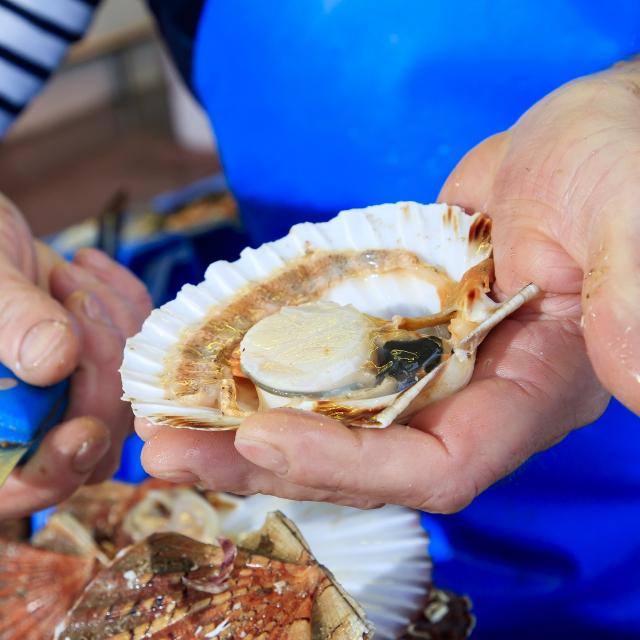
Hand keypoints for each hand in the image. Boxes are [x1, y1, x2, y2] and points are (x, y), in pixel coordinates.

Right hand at [0, 196, 151, 518]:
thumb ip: (8, 322)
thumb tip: (52, 364)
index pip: (18, 487)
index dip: (55, 471)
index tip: (85, 431)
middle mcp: (28, 424)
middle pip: (91, 443)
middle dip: (97, 367)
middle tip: (71, 294)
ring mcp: (72, 397)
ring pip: (127, 399)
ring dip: (115, 327)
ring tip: (69, 273)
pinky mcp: (105, 363)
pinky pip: (142, 351)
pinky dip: (128, 304)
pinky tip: (89, 266)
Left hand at [137, 60, 638, 510]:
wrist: (569, 141)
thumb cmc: (611, 165)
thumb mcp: (622, 224)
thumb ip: (622, 297)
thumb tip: (624, 367)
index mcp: (531, 393)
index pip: (440, 465)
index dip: (352, 465)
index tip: (264, 437)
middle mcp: (470, 395)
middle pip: (364, 460)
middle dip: (268, 462)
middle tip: (171, 454)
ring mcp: (423, 365)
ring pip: (332, 420)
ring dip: (248, 427)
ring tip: (166, 430)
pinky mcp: (389, 330)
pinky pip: (324, 367)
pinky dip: (269, 374)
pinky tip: (209, 372)